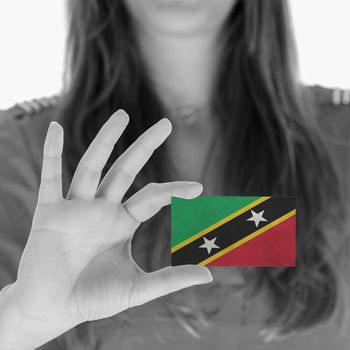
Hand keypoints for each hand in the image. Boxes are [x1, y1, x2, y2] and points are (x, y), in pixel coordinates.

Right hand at [1, 110, 211, 348]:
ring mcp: (75, 208)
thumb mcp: (136, 288)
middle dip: (145, 147)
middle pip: (125, 170)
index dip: (174, 190)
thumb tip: (210, 276)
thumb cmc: (92, 299)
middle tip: (167, 124)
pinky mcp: (49, 213)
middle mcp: (102, 209)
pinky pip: (49, 178)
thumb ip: (170, 280)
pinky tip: (55, 128)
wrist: (52, 311)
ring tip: (123, 115)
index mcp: (122, 223)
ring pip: (92, 166)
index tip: (199, 188)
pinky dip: (51, 153)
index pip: (152, 197)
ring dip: (106, 141)